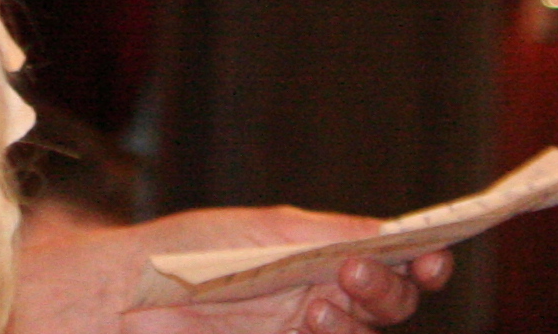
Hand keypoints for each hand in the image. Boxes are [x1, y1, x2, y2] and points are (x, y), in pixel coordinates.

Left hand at [14, 208, 450, 333]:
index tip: (434, 255)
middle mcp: (321, 303)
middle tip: (352, 272)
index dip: (422, 262)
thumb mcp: (264, 232)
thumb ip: (330, 233)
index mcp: (324, 261)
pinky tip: (309, 324)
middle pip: (389, 307)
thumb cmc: (187, 254)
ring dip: (352, 324)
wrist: (123, 298)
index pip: (392, 265)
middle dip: (386, 290)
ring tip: (316, 305)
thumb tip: (395, 232)